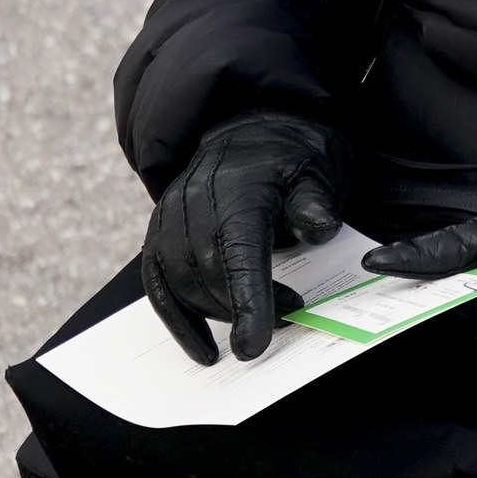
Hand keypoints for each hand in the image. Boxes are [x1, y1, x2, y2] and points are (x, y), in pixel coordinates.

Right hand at [142, 113, 346, 365]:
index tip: (254, 345)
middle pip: (208, 274)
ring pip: (180, 283)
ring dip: (217, 314)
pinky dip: (177, 319)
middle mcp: (193, 200)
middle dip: (243, 309)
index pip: (238, 253)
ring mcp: (169, 216)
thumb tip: (319, 227)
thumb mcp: (315, 173)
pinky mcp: (157, 232)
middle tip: (290, 315)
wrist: (253, 131)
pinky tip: (203, 346)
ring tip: (258, 319)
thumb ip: (315, 204)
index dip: (247, 301)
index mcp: (236, 189)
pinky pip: (157, 284)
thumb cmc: (289, 159)